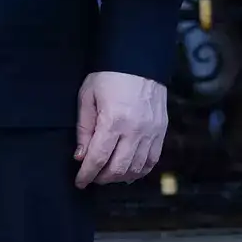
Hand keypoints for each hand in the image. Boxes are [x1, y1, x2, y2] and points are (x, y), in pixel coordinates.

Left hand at [74, 72, 166, 187]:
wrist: (139, 59)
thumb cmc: (109, 76)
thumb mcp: (87, 96)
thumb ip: (84, 129)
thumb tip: (81, 157)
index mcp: (114, 120)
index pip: (98, 158)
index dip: (87, 174)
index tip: (79, 182)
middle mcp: (135, 130)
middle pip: (118, 169)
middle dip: (102, 178)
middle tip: (93, 176)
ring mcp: (152, 131)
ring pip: (137, 169)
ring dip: (120, 176)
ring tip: (109, 173)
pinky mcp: (162, 130)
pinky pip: (152, 160)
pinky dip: (140, 170)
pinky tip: (129, 170)